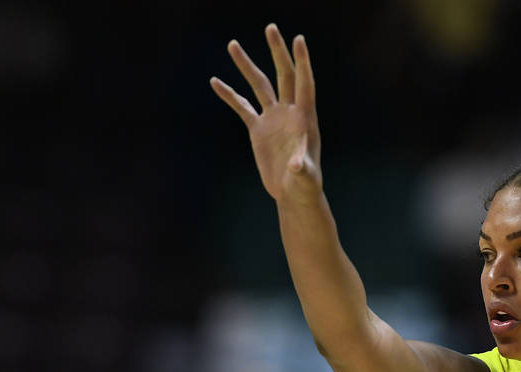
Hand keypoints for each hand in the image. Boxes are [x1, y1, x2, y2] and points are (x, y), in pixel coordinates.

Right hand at [210, 24, 321, 201]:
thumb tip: (297, 166)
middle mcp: (289, 112)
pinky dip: (229, 95)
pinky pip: (242, 107)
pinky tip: (215, 81)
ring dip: (246, 66)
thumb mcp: (305, 177)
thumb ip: (302, 168)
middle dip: (277, 52)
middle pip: (283, 75)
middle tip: (270, 28)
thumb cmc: (305, 185)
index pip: (304, 83)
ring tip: (232, 44)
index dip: (302, 62)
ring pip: (259, 85)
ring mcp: (273, 118)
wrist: (293, 194)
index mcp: (305, 118)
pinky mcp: (258, 129)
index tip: (298, 39)